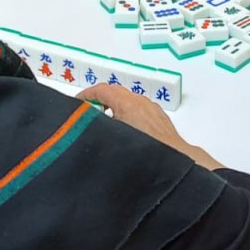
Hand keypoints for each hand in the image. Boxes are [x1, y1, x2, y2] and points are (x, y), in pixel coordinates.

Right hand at [79, 85, 222, 169]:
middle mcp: (140, 102)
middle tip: (87, 112)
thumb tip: (87, 123)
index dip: (87, 94)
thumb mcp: (112, 137)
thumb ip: (99, 126)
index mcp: (126, 103)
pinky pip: (139, 109)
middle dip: (100, 99)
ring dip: (115, 106)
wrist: (174, 160)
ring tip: (104, 122)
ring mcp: (152, 109)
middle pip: (116, 92)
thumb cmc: (143, 150)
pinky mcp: (160, 118)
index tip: (76, 102)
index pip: (102, 90)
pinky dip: (128, 112)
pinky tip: (125, 130)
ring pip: (129, 101)